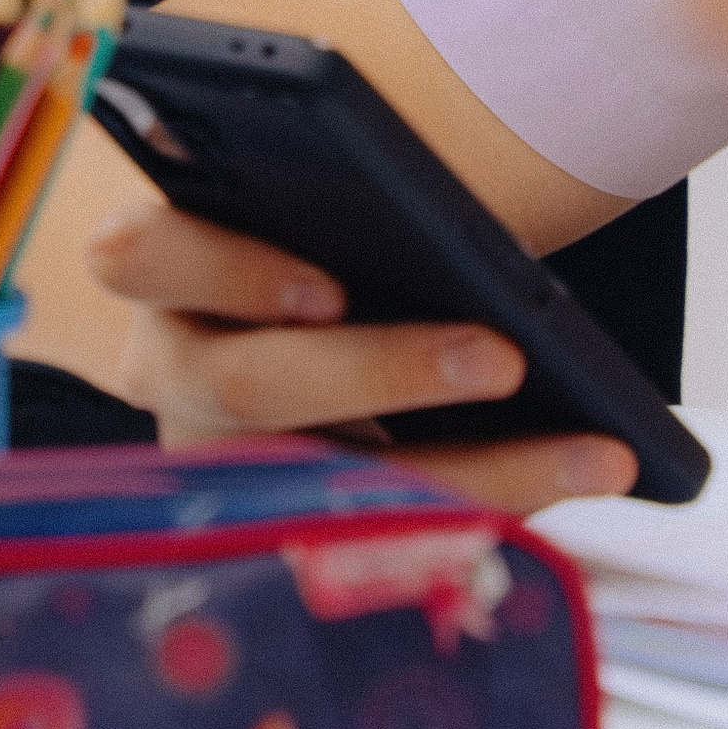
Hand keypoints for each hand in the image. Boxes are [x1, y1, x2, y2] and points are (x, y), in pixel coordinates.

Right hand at [88, 201, 637, 513]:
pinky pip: (394, 527)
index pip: (138, 255)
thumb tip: (427, 216)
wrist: (256, 317)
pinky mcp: (285, 519)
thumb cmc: (278, 242)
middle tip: (498, 358)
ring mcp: (223, 460)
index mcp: (154, 269)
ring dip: (474, 469)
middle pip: (251, 383)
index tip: (331, 289)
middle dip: (382, 372)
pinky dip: (496, 499)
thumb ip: (309, 201)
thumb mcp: (276, 208)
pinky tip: (578, 474)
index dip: (227, 272)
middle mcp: (172, 371)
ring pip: (332, 484)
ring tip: (589, 451)